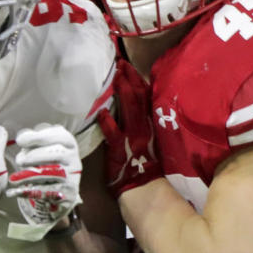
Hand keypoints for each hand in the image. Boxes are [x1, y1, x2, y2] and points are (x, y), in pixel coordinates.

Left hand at [5, 124, 82, 240]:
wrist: (57, 189)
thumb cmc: (45, 161)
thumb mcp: (41, 147)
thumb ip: (32, 140)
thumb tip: (22, 139)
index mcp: (68, 143)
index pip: (58, 136)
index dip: (39, 137)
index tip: (20, 141)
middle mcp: (74, 158)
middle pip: (57, 154)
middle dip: (34, 156)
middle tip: (18, 160)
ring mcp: (73, 176)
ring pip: (53, 174)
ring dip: (30, 175)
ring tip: (13, 179)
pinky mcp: (69, 192)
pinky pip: (49, 192)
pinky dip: (31, 192)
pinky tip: (17, 192)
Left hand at [96, 59, 161, 197]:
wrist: (142, 188)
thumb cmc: (143, 164)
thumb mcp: (148, 140)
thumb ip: (142, 122)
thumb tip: (134, 103)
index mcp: (150, 124)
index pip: (147, 97)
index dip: (138, 80)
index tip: (130, 66)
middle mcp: (143, 128)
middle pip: (139, 98)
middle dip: (130, 79)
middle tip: (121, 63)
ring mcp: (132, 138)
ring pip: (130, 111)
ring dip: (123, 92)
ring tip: (116, 77)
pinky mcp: (121, 151)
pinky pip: (115, 135)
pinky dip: (108, 124)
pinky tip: (102, 113)